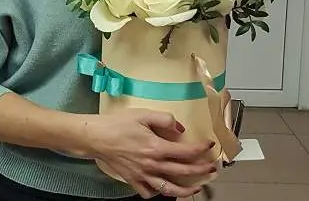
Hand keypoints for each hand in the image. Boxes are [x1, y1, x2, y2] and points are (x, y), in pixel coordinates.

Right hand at [86, 108, 216, 198]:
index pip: (186, 152)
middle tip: (212, 168)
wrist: (96, 137)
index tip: (210, 145)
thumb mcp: (142, 114)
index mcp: (156, 147)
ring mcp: (143, 176)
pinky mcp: (133, 180)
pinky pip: (149, 193)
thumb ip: (164, 119)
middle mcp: (152, 165)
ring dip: (186, 191)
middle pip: (183, 172)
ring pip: (169, 190)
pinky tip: (165, 190)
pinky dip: (159, 193)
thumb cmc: (118, 123)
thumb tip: (180, 128)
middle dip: (201, 171)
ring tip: (198, 189)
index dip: (201, 149)